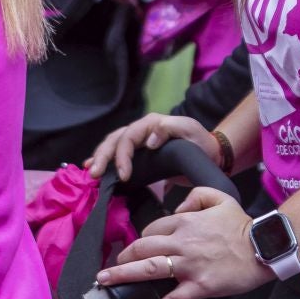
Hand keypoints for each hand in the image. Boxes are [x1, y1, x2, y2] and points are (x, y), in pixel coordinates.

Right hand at [87, 113, 218, 180]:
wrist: (208, 153)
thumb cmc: (200, 141)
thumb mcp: (190, 130)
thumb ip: (171, 129)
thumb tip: (149, 141)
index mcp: (151, 123)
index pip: (129, 137)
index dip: (123, 156)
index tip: (124, 175)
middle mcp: (141, 130)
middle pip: (115, 140)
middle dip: (103, 157)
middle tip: (95, 174)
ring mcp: (138, 141)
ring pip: (112, 146)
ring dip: (100, 158)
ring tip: (91, 172)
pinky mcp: (138, 154)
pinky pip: (118, 155)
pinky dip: (106, 162)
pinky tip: (94, 170)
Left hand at [95, 187, 268, 298]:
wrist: (262, 248)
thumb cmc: (242, 225)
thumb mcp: (220, 197)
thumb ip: (195, 195)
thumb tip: (177, 206)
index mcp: (185, 221)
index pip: (152, 228)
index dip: (142, 238)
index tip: (139, 248)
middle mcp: (182, 243)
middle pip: (142, 248)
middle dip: (123, 257)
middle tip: (111, 267)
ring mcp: (188, 266)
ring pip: (149, 270)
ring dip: (123, 276)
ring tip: (105, 282)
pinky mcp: (199, 286)